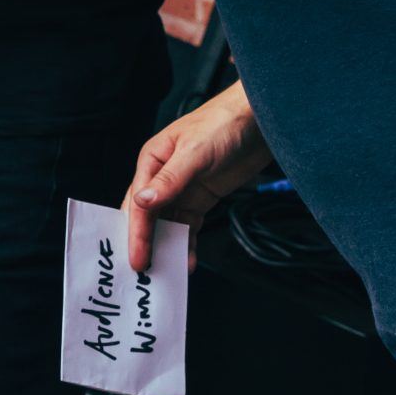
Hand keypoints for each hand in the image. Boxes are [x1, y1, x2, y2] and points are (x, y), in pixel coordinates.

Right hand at [125, 83, 273, 270]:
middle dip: (144, 243)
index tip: (136, 258)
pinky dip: (188, 244)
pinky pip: (189, 226)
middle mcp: (162, 177)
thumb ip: (170, 179)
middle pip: (147, 217)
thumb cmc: (223, 124)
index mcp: (152, 161)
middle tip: (144, 273)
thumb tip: (142, 203)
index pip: (138, 204)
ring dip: (166, 247)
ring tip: (166, 272)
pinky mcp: (201, 198)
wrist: (260, 121)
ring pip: (168, 225)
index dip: (136, 233)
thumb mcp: (195, 152)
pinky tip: (190, 260)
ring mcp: (182, 189)